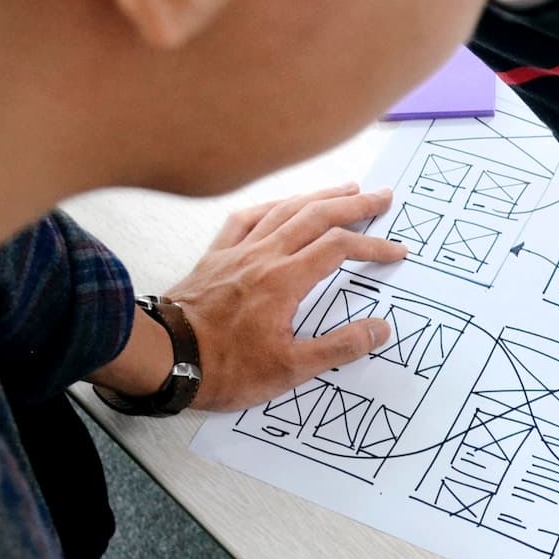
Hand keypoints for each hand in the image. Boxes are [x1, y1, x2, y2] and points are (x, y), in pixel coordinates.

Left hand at [165, 183, 406, 411]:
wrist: (163, 357)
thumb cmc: (223, 367)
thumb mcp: (290, 369)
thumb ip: (338, 346)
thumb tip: (379, 329)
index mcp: (284, 281)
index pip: (339, 248)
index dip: (372, 245)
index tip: (395, 252)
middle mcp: (263, 257)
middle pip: (316, 216)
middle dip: (354, 204)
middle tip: (382, 196)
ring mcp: (237, 252)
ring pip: (284, 210)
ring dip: (319, 196)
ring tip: (345, 188)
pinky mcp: (216, 256)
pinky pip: (246, 218)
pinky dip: (271, 206)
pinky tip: (282, 204)